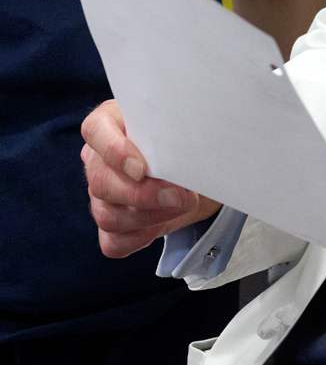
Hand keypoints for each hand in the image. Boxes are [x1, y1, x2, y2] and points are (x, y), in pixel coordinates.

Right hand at [81, 100, 220, 258]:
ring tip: (182, 204)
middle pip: (101, 182)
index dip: (115, 151)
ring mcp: (100, 195)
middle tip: (181, 195)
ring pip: (107, 215)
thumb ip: (174, 132)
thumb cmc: (180, 135)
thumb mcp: (179, 125)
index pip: (95, 130)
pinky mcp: (111, 224)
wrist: (190, 163)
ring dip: (149, 217)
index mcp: (110, 123)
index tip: (142, 168)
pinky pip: (113, 242)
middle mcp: (98, 160)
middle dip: (144, 194)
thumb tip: (183, 157)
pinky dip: (140, 238)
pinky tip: (162, 224)